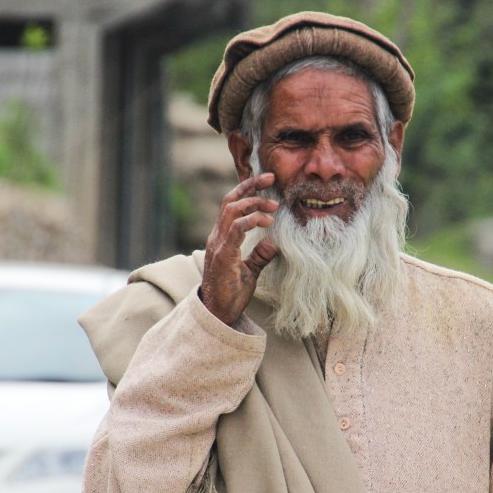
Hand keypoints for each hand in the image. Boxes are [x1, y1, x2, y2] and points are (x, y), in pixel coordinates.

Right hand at [200, 172, 279, 325]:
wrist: (218, 315)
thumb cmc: (231, 294)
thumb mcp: (251, 271)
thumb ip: (260, 255)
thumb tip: (275, 242)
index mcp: (222, 238)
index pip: (232, 205)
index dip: (247, 189)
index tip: (267, 180)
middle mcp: (217, 237)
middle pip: (230, 201)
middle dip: (250, 185)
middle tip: (271, 177)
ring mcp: (218, 245)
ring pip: (232, 210)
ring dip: (254, 202)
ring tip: (274, 204)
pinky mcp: (223, 255)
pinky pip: (236, 229)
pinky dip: (252, 221)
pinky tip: (267, 221)